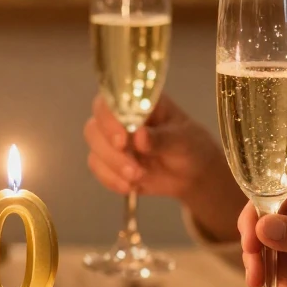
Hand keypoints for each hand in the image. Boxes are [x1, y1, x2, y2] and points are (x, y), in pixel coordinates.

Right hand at [83, 94, 244, 238]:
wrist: (191, 174)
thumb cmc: (190, 146)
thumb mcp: (183, 141)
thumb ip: (162, 138)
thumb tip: (140, 136)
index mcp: (138, 102)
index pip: (111, 101)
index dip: (110, 119)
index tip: (122, 140)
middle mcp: (119, 117)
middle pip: (95, 126)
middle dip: (109, 149)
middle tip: (132, 167)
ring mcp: (111, 139)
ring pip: (94, 148)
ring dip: (113, 166)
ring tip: (139, 177)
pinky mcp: (108, 161)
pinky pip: (98, 168)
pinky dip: (111, 179)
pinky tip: (131, 186)